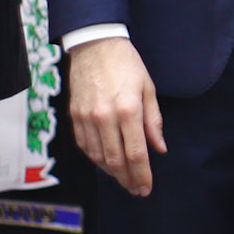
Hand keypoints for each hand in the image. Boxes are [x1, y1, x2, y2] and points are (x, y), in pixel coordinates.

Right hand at [68, 36, 165, 195]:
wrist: (95, 44)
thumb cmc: (126, 64)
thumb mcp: (148, 89)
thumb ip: (153, 122)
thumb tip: (159, 148)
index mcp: (128, 110)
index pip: (136, 153)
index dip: (141, 174)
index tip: (146, 187)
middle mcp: (105, 117)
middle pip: (115, 160)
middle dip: (127, 179)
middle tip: (136, 189)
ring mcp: (87, 118)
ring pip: (98, 157)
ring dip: (111, 172)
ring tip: (124, 178)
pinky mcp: (75, 115)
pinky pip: (85, 145)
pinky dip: (96, 158)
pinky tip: (106, 162)